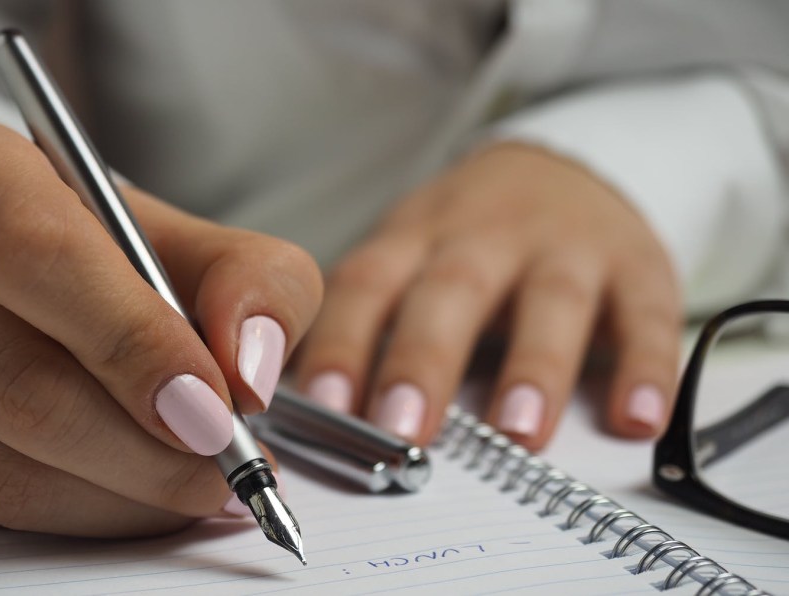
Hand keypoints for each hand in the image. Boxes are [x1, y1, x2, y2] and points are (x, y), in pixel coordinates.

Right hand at [0, 116, 321, 536]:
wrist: (26, 278)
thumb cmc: (111, 251)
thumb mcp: (199, 239)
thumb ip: (254, 282)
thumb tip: (248, 370)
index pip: (34, 254)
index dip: (131, 339)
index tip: (213, 404)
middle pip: (13, 378)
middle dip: (143, 444)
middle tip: (226, 462)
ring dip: (124, 493)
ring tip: (199, 482)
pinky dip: (84, 515)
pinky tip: (137, 490)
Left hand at [295, 142, 681, 449]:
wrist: (565, 167)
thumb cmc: (467, 238)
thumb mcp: (409, 255)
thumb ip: (368, 322)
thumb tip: (308, 412)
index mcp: (416, 238)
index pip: (367, 285)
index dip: (342, 343)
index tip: (322, 407)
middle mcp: (486, 236)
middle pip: (451, 291)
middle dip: (424, 360)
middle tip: (403, 429)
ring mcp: (565, 247)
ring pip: (551, 301)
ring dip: (534, 367)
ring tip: (518, 433)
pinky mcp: (637, 265)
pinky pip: (647, 315)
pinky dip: (646, 367)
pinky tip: (636, 418)